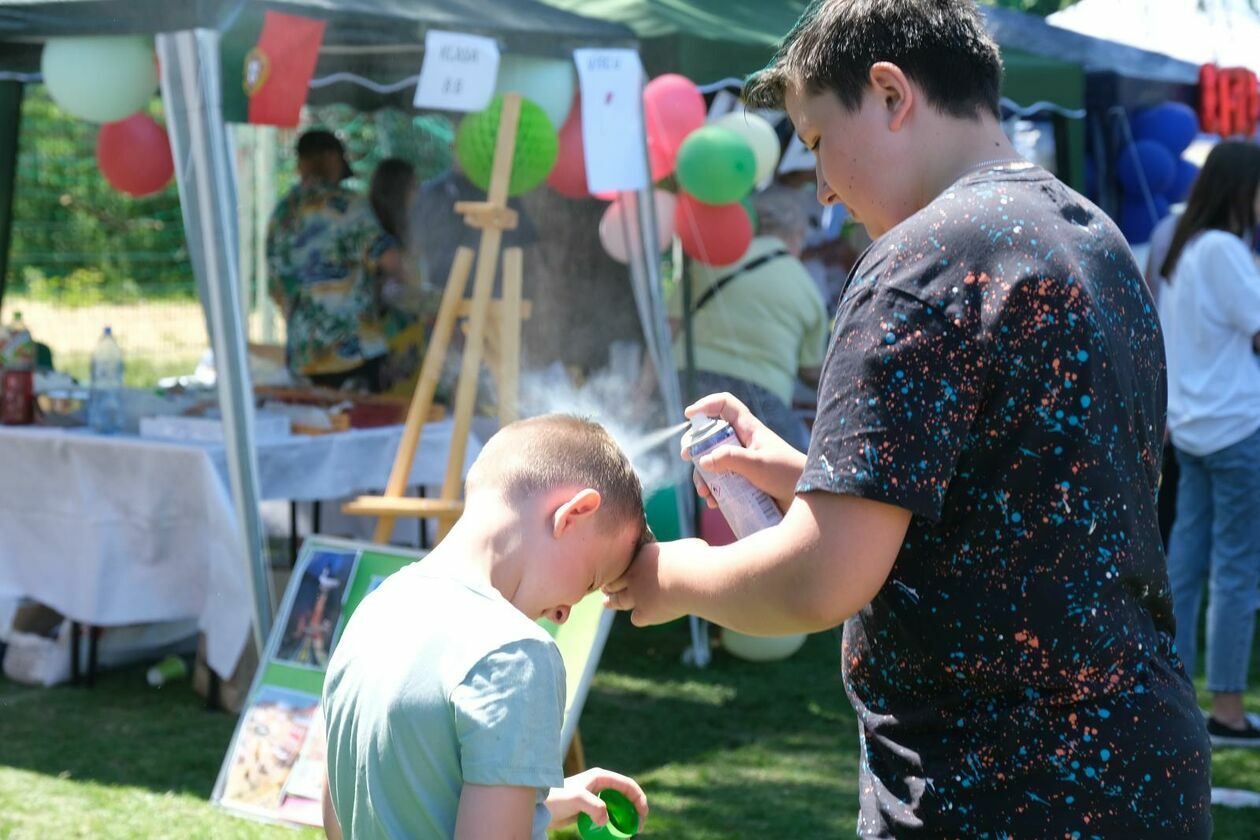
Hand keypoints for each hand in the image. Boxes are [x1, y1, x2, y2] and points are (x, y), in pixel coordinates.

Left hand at [545, 767, 648, 830]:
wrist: (541, 808)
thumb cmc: (557, 799)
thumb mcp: (577, 799)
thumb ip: (594, 806)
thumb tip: (606, 820)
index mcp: (601, 777)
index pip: (628, 785)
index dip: (639, 798)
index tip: (643, 815)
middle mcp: (601, 785)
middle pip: (626, 797)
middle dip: (635, 811)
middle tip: (638, 828)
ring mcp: (596, 797)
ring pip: (618, 808)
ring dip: (625, 820)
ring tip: (628, 834)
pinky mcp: (591, 809)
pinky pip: (608, 816)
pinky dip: (614, 825)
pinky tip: (614, 835)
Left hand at [603, 538, 709, 626]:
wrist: (692, 579)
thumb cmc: (696, 560)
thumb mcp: (689, 547)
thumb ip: (683, 553)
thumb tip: (693, 552)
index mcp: (645, 554)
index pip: (628, 561)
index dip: (624, 566)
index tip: (622, 568)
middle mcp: (635, 573)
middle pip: (615, 580)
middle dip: (610, 584)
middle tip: (605, 586)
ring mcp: (637, 594)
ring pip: (618, 600)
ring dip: (613, 601)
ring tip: (607, 602)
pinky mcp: (645, 612)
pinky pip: (636, 618)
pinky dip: (641, 617)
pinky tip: (644, 616)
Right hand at [685, 393, 805, 510]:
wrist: (811, 503)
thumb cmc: (789, 476)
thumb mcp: (758, 464)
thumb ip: (729, 459)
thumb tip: (704, 460)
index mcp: (749, 431)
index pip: (726, 406)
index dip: (707, 405)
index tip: (689, 416)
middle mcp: (744, 445)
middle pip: (712, 438)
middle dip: (698, 448)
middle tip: (688, 458)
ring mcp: (744, 466)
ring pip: (714, 464)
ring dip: (704, 477)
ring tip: (706, 493)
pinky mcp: (745, 485)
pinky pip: (722, 485)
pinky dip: (715, 493)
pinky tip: (714, 504)